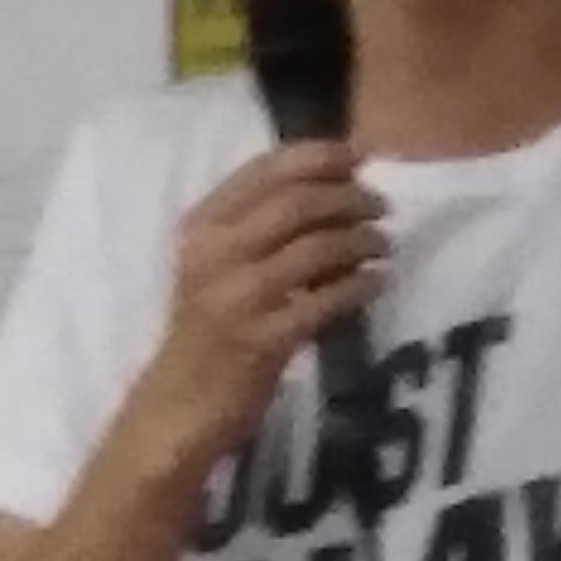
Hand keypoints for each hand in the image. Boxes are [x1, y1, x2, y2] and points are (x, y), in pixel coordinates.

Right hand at [127, 143, 385, 466]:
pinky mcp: (263, 340)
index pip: (264, 170)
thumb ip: (258, 225)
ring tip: (383, 244)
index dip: (319, 156)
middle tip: (380, 205)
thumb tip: (334, 187)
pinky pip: (325, 301)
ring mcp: (238, 297)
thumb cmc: (206, 329)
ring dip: (360, 240)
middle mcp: (215, 253)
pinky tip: (377, 282)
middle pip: (296, 202)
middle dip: (348, 197)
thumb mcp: (216, 265)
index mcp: (201, 226)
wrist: (178, 405)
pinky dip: (359, 286)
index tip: (359, 155)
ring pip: (315, 247)